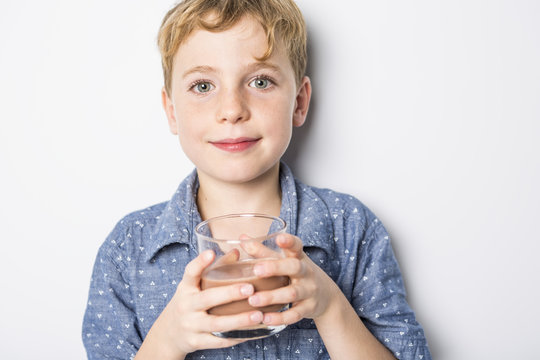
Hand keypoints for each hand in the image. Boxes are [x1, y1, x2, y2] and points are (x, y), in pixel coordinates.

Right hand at [136, 250, 263, 359]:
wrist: (169, 334)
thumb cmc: (189, 303)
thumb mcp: (195, 286)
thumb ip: (215, 269)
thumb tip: (237, 251)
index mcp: (186, 288)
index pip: (190, 273)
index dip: (199, 262)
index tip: (211, 253)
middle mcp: (186, 306)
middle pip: (207, 299)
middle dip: (230, 293)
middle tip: (250, 288)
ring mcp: (191, 325)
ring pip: (216, 324)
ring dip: (239, 320)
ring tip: (258, 315)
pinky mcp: (196, 342)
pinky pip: (219, 341)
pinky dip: (236, 337)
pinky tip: (253, 332)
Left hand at [246, 234, 337, 325]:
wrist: (325, 296)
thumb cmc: (297, 274)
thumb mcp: (285, 260)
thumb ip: (263, 251)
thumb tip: (242, 238)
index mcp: (298, 257)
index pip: (296, 246)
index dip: (289, 241)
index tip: (280, 238)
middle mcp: (306, 272)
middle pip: (294, 267)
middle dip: (276, 268)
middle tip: (256, 270)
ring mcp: (309, 291)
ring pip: (292, 293)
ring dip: (272, 296)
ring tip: (253, 300)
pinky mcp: (308, 308)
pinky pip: (294, 314)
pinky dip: (280, 318)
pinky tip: (264, 318)